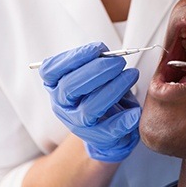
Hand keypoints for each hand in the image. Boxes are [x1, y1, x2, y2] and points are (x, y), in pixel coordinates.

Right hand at [39, 42, 140, 161]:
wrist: (107, 123)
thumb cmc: (97, 89)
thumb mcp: (91, 71)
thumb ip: (96, 60)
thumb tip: (107, 53)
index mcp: (55, 84)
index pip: (50, 71)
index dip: (73, 58)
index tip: (98, 49)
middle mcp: (61, 104)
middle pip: (70, 88)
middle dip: (97, 70)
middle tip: (120, 62)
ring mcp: (76, 123)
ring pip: (89, 109)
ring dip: (113, 89)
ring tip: (131, 75)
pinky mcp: (94, 138)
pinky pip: (106, 132)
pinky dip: (122, 122)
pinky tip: (135, 112)